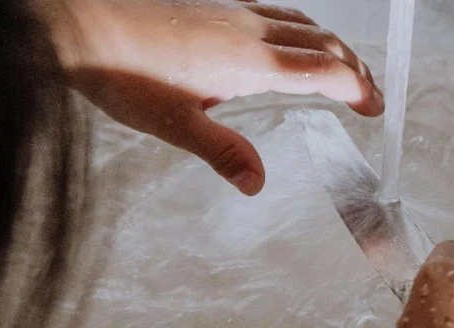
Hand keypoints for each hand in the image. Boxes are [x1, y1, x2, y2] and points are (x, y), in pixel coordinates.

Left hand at [44, 0, 382, 194]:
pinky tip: (291, 40)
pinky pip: (277, 11)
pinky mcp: (215, 5)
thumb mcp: (174, 123)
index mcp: (249, 60)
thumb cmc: (123, 72)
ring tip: (345, 67)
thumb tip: (257, 184)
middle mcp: (250, 29)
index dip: (356, 88)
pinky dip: (302, 29)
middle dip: (355, 68)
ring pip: (302, 22)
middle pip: (323, 42)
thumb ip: (222, 151)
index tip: (374, 109)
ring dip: (333, 45)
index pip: (322, 70)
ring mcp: (233, 12)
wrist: (78, 20)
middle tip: (371, 95)